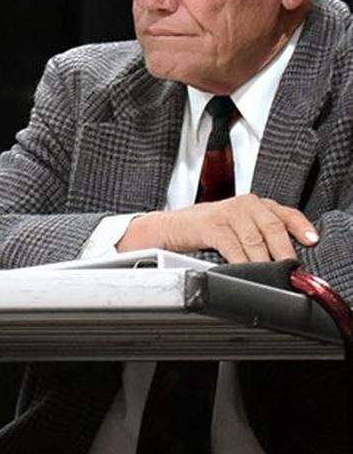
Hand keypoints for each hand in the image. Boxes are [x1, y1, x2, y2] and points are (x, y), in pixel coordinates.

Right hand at [118, 194, 319, 262]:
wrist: (169, 228)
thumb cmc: (206, 230)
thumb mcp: (238, 227)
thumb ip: (261, 236)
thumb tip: (285, 261)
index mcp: (255, 204)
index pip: (286, 213)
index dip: (301, 227)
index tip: (312, 242)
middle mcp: (244, 204)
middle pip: (273, 227)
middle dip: (284, 253)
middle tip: (290, 271)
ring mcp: (227, 212)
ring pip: (255, 240)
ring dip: (264, 262)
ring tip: (271, 276)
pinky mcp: (210, 225)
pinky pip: (233, 246)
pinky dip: (241, 262)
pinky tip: (245, 271)